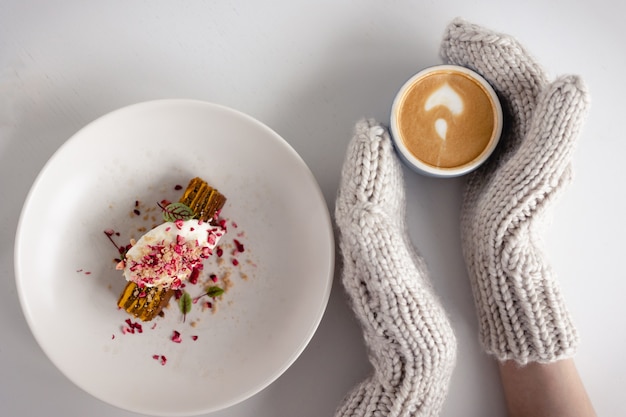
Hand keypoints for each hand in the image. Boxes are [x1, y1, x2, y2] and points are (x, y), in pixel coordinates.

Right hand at [441, 18, 589, 363]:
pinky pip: (478, 119)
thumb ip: (556, 130)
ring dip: (470, 74)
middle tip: (447, 44)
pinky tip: (445, 104)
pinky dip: (462, 103)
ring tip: (444, 63)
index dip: (487, 52)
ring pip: (491, 96)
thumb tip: (569, 83)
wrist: (501, 264)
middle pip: (505, 79)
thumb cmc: (515, 225)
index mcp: (544, 128)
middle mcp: (533, 132)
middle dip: (477, 55)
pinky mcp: (493, 160)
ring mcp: (512, 145)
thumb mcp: (536, 176)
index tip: (454, 42)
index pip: (517, 74)